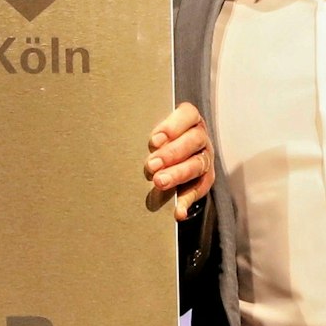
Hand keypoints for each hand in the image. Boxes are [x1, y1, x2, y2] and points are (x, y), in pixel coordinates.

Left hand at [145, 102, 214, 219]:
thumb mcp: (153, 132)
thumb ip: (149, 135)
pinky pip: (198, 190)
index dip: (172, 127)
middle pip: (193, 140)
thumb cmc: (157, 141)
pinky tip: (177, 210)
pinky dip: (186, 201)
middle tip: (152, 165)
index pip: (188, 115)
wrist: (169, 159)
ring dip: (178, 174)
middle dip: (171, 153)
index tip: (154, 140)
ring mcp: (204, 158)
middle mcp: (200, 137)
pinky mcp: (205, 179)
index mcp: (189, 120)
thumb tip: (121, 137)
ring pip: (197, 164)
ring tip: (159, 182)